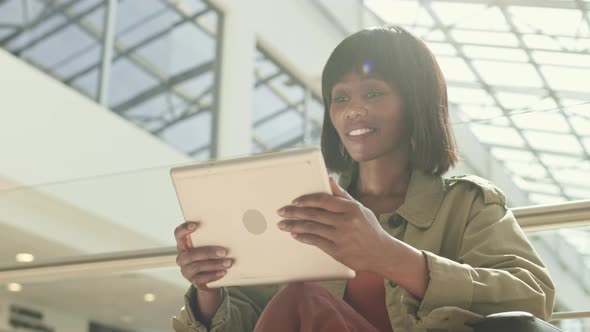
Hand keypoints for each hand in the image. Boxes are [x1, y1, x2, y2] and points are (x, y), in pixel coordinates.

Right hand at [174, 222, 232, 290]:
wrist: (208, 277)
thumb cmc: (209, 256)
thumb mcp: (207, 246)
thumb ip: (211, 239)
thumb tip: (228, 232)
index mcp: (183, 245)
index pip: (178, 234)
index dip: (184, 229)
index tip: (195, 225)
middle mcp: (182, 258)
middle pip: (191, 254)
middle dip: (209, 253)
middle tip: (224, 252)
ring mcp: (186, 270)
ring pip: (197, 267)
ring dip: (214, 265)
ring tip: (227, 263)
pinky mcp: (193, 281)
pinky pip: (202, 279)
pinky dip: (213, 275)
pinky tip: (223, 272)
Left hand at [276, 177, 391, 272]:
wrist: (381, 253)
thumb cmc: (370, 229)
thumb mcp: (360, 208)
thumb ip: (342, 195)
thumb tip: (329, 179)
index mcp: (351, 208)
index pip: (323, 200)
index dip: (306, 200)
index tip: (294, 201)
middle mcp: (346, 222)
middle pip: (314, 214)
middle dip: (294, 212)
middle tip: (281, 212)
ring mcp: (341, 237)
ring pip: (312, 228)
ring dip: (294, 226)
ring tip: (282, 224)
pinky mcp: (338, 251)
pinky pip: (316, 242)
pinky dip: (303, 237)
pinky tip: (295, 235)